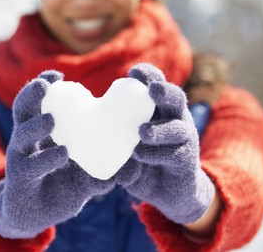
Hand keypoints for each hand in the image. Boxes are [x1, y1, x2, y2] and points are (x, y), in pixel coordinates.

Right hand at [0, 71, 115, 238]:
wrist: (32, 216)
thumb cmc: (58, 185)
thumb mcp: (81, 172)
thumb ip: (103, 167)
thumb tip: (134, 165)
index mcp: (37, 131)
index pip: (35, 101)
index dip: (42, 85)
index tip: (57, 75)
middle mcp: (24, 141)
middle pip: (21, 111)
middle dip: (30, 95)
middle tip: (45, 86)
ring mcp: (19, 160)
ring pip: (22, 136)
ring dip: (36, 126)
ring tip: (52, 120)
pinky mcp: (20, 180)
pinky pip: (31, 167)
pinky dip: (47, 159)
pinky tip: (62, 154)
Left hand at [122, 63, 214, 223]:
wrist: (167, 190)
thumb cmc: (140, 157)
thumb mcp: (124, 139)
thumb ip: (110, 130)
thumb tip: (76, 124)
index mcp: (158, 108)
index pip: (156, 84)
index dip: (149, 75)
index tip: (134, 72)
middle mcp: (175, 119)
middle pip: (176, 99)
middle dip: (165, 92)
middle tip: (153, 90)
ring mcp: (184, 139)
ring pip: (178, 128)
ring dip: (160, 129)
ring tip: (142, 132)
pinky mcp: (186, 161)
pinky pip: (175, 154)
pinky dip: (157, 153)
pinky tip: (141, 155)